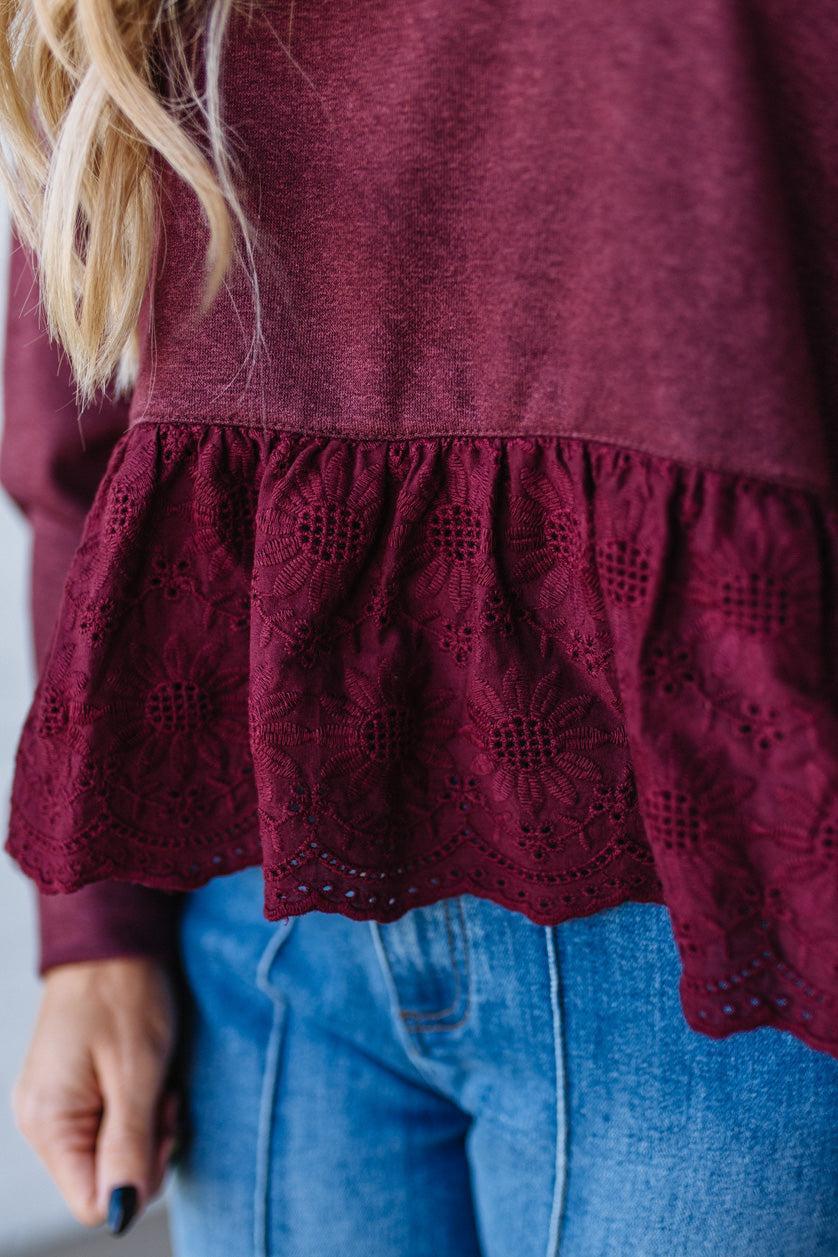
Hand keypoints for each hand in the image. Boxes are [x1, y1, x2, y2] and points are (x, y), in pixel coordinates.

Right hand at [10, 956, 180, 1231]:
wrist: (112, 940)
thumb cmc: (125, 996)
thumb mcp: (138, 1073)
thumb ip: (128, 1147)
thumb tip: (120, 1213)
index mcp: (49, 1122)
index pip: (92, 1203)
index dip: (137, 1178)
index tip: (160, 1125)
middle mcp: (41, 1122)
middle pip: (102, 1180)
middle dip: (145, 1150)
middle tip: (164, 1099)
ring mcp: (54, 1106)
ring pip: (109, 1154)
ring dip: (144, 1129)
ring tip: (156, 1083)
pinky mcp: (70, 1091)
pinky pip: (107, 1128)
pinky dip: (135, 1112)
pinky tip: (146, 1079)